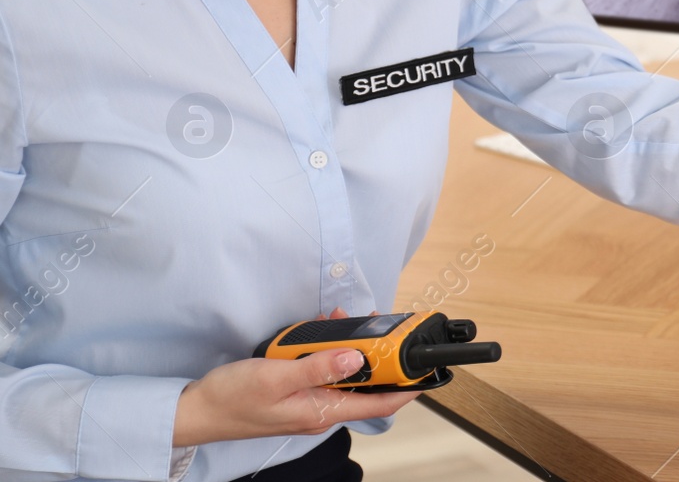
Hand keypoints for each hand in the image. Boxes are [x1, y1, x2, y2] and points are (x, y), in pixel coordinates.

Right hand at [173, 306, 419, 445]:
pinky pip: (323, 370)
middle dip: (378, 356)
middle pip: (365, 385)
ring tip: (346, 321)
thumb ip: (319, 367)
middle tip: (381, 326)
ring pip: (345, 373)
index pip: (380, 404)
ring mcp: (309, 401)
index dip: (407, 389)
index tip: (428, 372)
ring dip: (350, 348)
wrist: (196, 410)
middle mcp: (321, 409)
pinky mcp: (296, 392)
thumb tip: (359, 359)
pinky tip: (320, 331)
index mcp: (323, 410)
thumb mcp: (277, 377)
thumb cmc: (232, 398)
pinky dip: (327, 350)